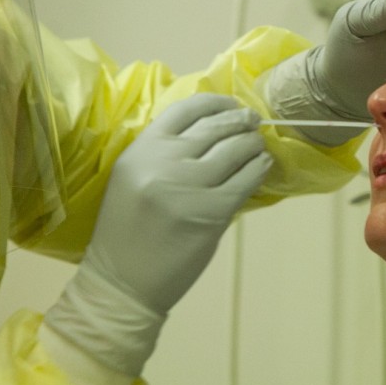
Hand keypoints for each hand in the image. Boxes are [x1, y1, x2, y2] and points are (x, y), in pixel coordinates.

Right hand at [42, 94, 271, 380]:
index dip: (217, 102)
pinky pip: (247, 180)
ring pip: (237, 149)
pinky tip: (263, 167)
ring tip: (257, 147)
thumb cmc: (128, 230)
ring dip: (253, 144)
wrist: (122, 282)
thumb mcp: (134, 177)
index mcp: (141, 149)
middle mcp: (165, 161)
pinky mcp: (213, 211)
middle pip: (217, 126)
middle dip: (242, 121)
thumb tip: (216, 128)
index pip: (187, 108)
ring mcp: (190, 186)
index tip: (233, 105)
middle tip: (254, 123)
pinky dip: (260, 169)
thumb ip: (166, 151)